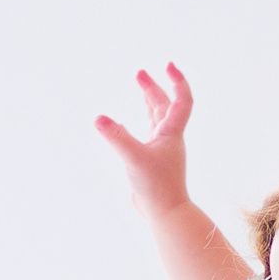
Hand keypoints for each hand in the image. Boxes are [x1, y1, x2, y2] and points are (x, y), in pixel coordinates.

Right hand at [94, 63, 196, 213]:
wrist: (165, 214)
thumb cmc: (156, 187)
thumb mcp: (133, 158)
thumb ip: (116, 137)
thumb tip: (98, 118)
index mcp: (171, 133)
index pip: (181, 100)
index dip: (177, 81)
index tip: (168, 65)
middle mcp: (168, 138)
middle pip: (165, 105)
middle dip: (154, 86)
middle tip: (140, 72)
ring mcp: (160, 150)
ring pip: (156, 118)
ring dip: (149, 99)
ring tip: (139, 83)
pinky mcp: (151, 161)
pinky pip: (146, 134)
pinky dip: (138, 122)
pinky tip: (123, 124)